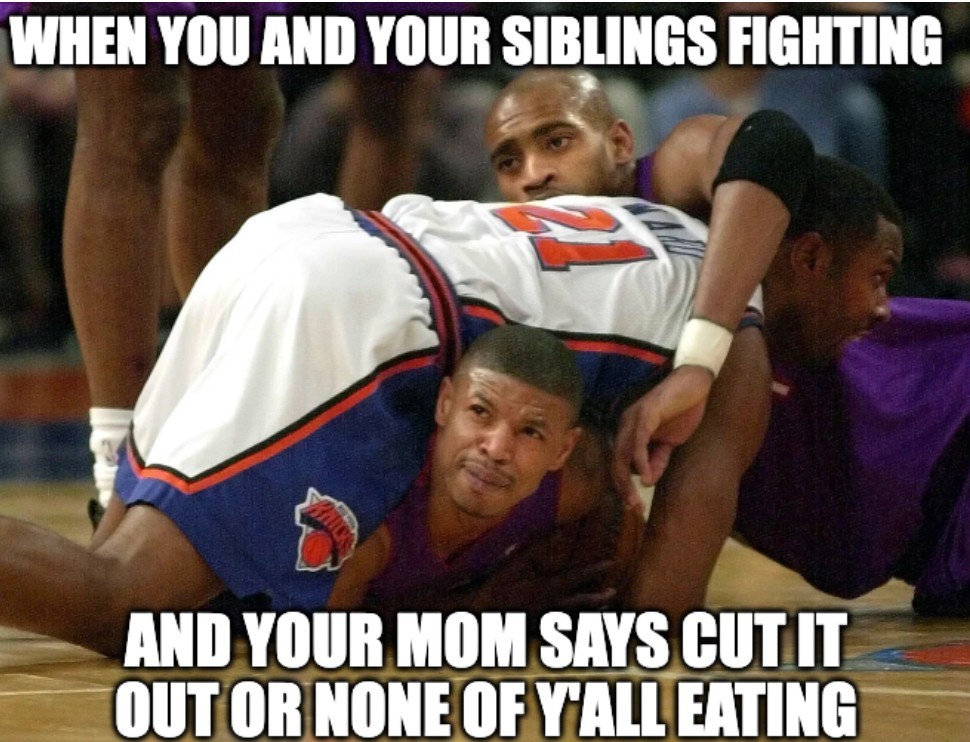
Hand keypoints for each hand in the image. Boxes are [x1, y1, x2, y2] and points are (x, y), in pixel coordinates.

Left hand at [612, 365, 713, 506]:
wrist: (695, 384)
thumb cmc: (682, 410)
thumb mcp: (670, 442)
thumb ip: (658, 459)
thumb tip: (647, 481)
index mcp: (629, 432)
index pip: (619, 464)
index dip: (624, 487)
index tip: (633, 507)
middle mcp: (625, 425)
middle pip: (616, 463)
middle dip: (623, 489)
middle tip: (633, 509)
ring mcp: (633, 418)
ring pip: (622, 455)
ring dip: (628, 481)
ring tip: (636, 500)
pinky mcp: (646, 414)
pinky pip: (638, 442)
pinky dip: (641, 461)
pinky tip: (646, 477)